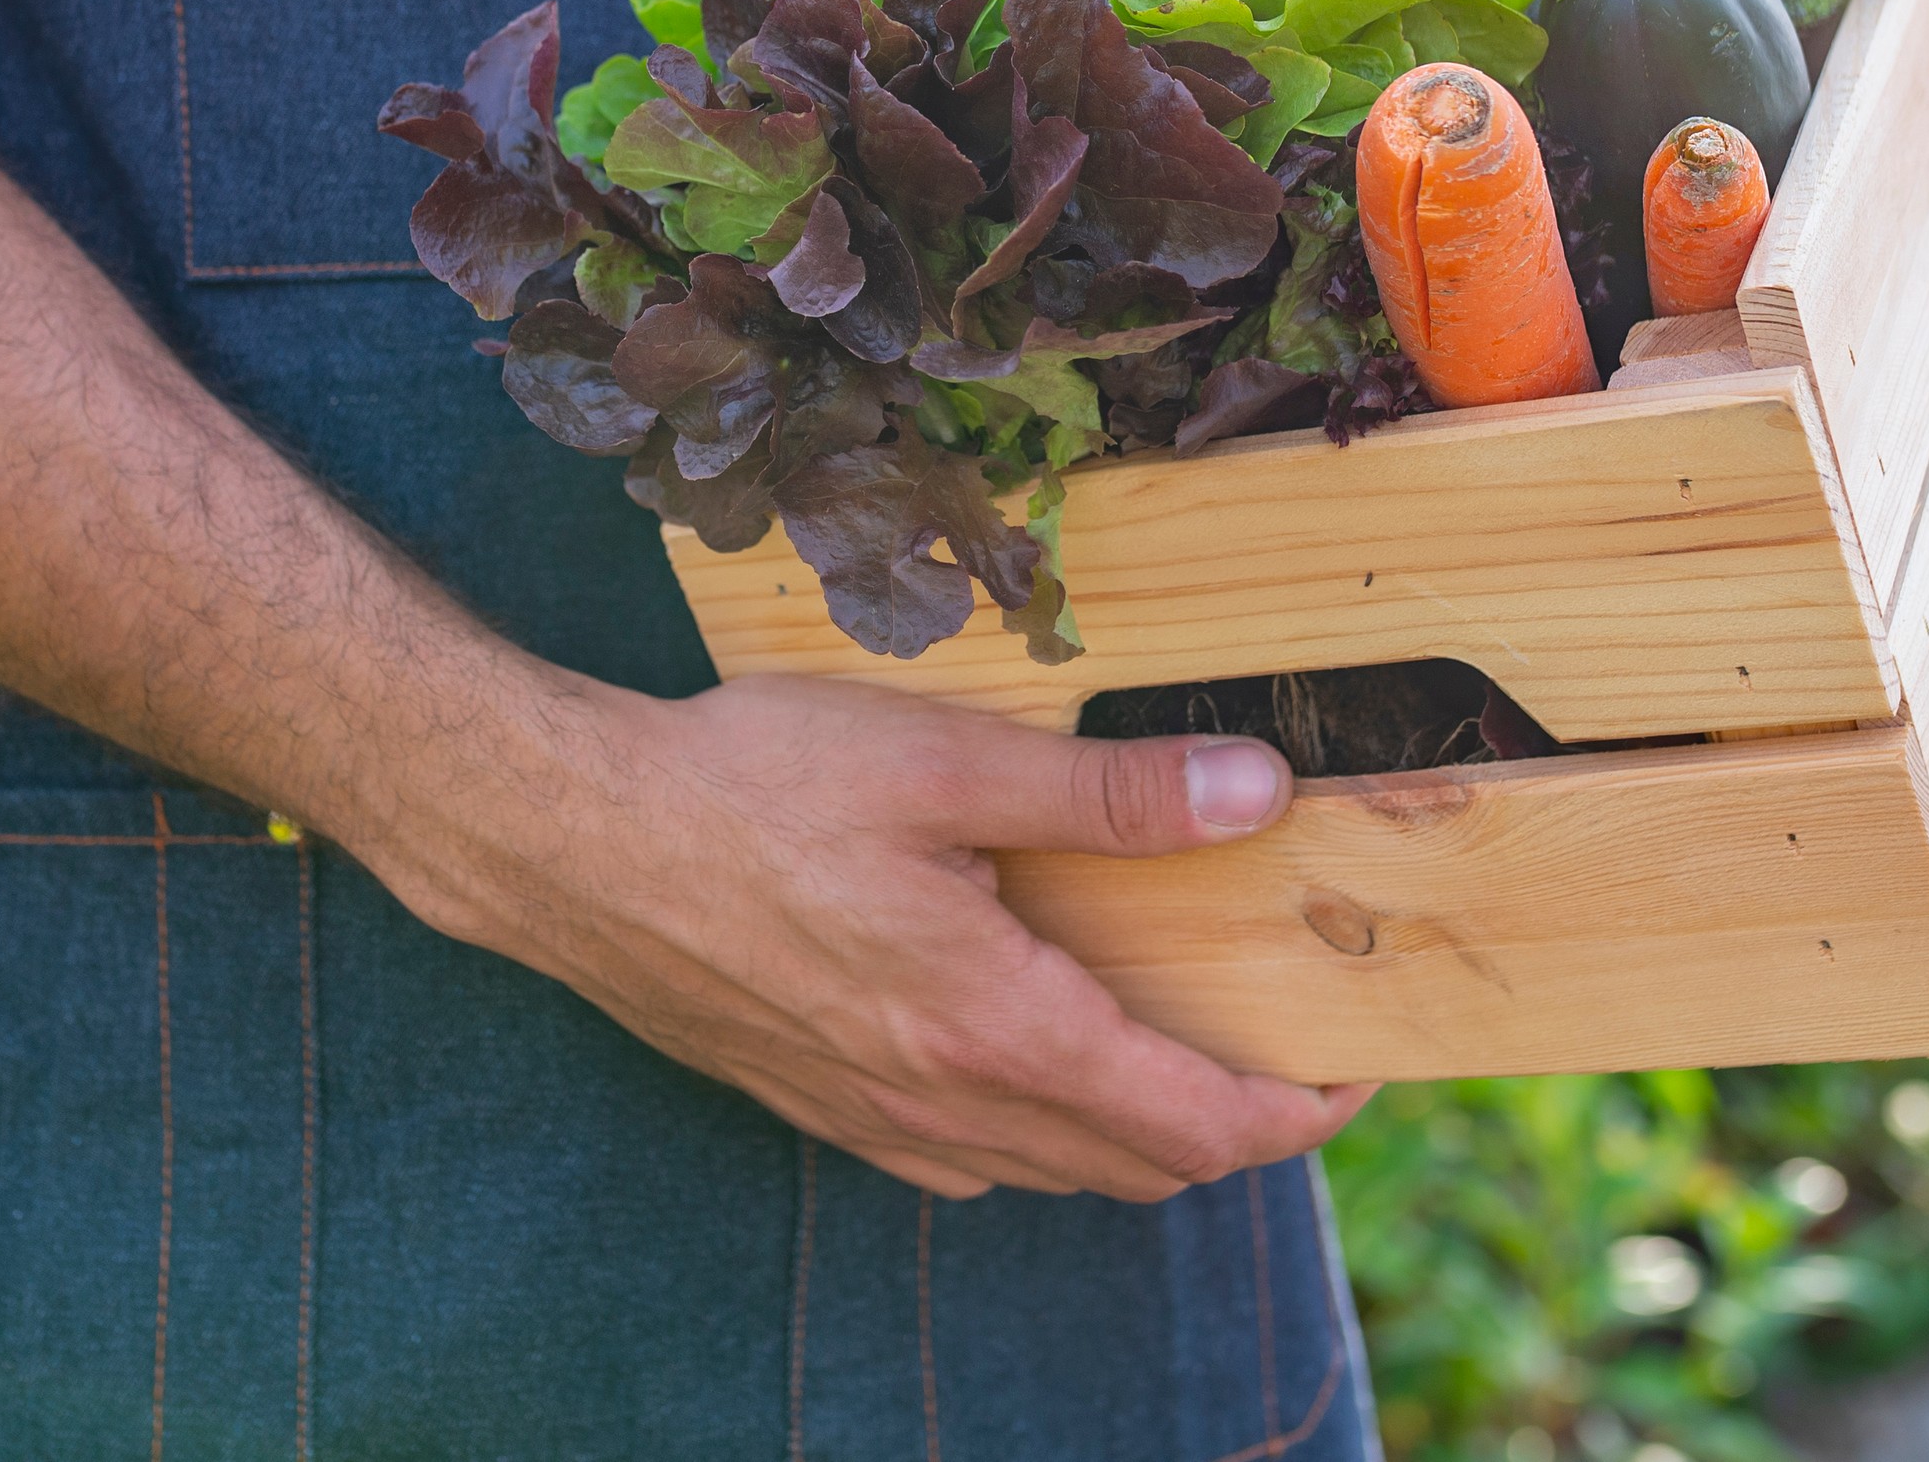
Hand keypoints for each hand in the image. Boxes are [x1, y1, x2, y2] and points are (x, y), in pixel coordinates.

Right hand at [392, 674, 1375, 1201]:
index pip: (1197, 1125)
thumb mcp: (942, 761)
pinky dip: (1043, 1122)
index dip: (1302, 1111)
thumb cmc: (743, 784)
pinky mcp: (823, 1106)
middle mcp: (944, 1101)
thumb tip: (1259, 790)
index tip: (1358, 1060)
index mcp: (993, 1024)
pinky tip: (1030, 1032)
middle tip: (1281, 1033)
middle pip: (1143, 1167)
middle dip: (1236, 1121)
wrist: (569, 843)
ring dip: (1138, 1126)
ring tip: (1173, 1026)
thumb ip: (1108, 793)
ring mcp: (877, 1119)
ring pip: (1057, 1168)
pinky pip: (972, 1156)